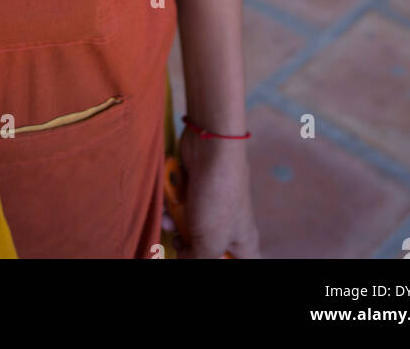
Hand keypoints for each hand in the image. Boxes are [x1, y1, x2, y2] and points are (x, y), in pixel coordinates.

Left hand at [176, 126, 260, 259]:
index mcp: (243, 242)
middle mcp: (230, 226)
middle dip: (187, 245)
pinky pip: (182, 205)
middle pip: (207, 249)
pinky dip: (172, 204)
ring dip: (174, 223)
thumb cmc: (218, 195)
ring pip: (189, 226)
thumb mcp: (209, 241)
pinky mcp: (197, 189)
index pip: (241, 263)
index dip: (226, 263)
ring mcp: (212, 206)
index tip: (207, 257)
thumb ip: (197, 259)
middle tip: (178, 240)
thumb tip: (183, 258)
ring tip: (167, 218)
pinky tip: (166, 203)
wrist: (209, 147)